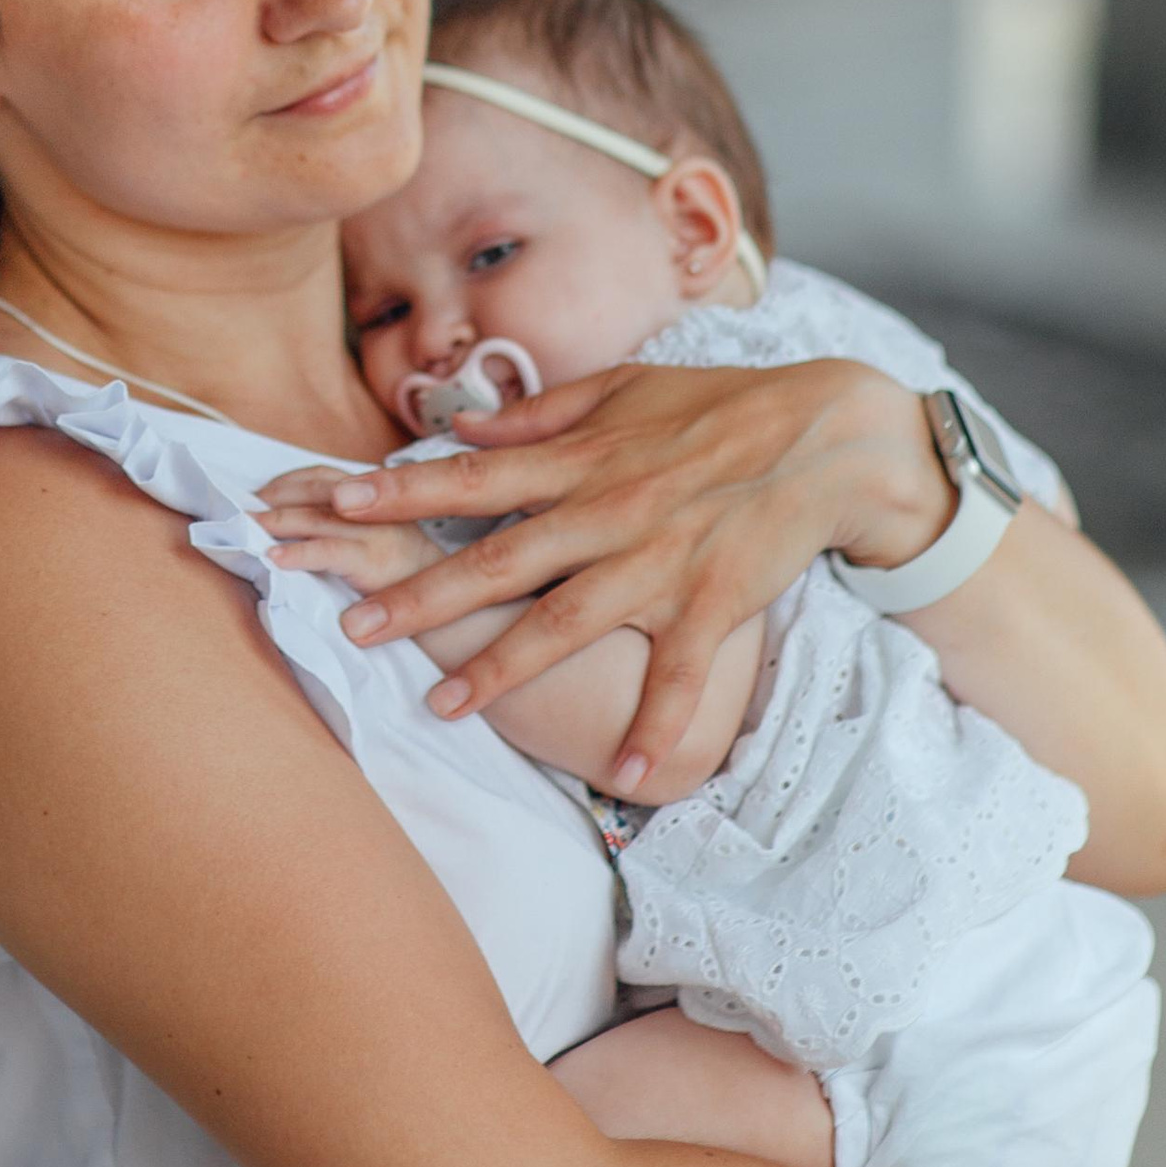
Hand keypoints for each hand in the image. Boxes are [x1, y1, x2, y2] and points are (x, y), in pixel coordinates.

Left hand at [258, 358, 949, 794]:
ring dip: (502, 668)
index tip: (338, 502)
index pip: (474, 477)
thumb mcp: (626, 389)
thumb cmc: (722, 407)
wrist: (827, 436)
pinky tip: (625, 777)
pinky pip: (678, 678)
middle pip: (497, 560)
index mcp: (583, 460)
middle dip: (420, 597)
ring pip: (565, 623)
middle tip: (352, 628)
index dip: (402, 491)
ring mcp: (660, 562)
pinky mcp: (712, 604)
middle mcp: (608, 512)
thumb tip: (467, 428)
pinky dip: (655, 728)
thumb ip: (543, 415)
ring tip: (443, 707)